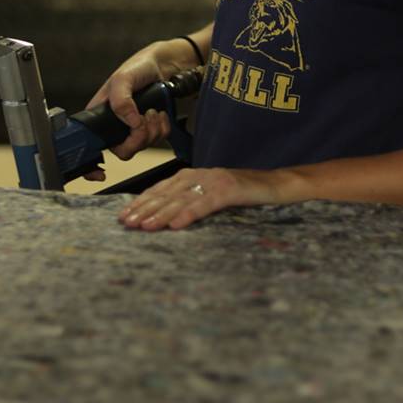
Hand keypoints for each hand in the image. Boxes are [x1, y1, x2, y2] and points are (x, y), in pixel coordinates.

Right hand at [80, 41, 178, 181]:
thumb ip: (121, 100)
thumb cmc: (138, 67)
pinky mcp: (151, 128)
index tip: (100, 172)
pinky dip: (162, 127)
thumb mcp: (123, 78)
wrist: (164, 64)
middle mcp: (115, 125)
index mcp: (100, 116)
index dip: (91, 164)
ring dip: (152, 129)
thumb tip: (130, 122)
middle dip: (137, 139)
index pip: (90, 145)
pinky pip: (158, 139)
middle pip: (123, 151)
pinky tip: (159, 113)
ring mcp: (133, 128)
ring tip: (152, 110)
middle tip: (143, 120)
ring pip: (142, 146)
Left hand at [118, 167, 291, 230]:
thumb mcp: (213, 197)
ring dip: (161, 213)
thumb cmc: (245, 194)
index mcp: (195, 176)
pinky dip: (190, 214)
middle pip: (168, 193)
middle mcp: (202, 175)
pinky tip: (176, 225)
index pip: (162, 188)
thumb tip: (163, 218)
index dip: (142, 201)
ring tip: (144, 226)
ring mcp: (216, 181)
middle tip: (126, 223)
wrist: (278, 185)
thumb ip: (191, 202)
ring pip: (183, 198)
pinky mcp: (231, 190)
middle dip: (144, 208)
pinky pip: (206, 203)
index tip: (124, 215)